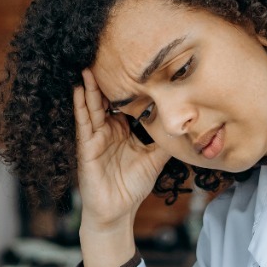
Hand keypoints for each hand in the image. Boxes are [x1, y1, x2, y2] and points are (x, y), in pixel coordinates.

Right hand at [73, 68, 170, 266]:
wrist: (118, 212)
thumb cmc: (133, 187)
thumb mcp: (156, 158)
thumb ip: (166, 140)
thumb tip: (188, 124)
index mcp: (123, 131)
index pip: (125, 102)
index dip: (129, 85)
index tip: (135, 63)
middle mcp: (108, 130)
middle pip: (107, 99)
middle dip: (106, 79)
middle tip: (108, 54)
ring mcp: (95, 137)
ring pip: (93, 106)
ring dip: (91, 86)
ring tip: (88, 64)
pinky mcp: (87, 147)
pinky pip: (83, 123)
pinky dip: (81, 106)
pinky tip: (79, 89)